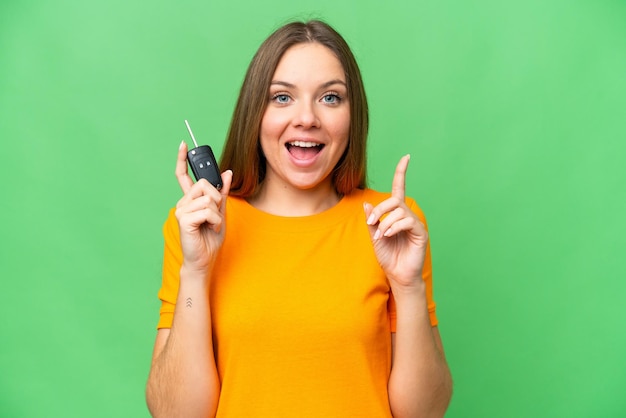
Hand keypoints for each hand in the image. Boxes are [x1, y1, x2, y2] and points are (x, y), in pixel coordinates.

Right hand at [174, 141, 232, 275]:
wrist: (204, 259)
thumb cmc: (210, 238)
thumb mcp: (221, 212)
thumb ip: (221, 193)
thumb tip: (227, 172)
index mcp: (190, 199)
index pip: (183, 175)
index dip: (182, 159)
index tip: (183, 143)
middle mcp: (183, 202)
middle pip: (203, 184)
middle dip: (216, 199)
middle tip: (215, 216)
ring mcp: (181, 210)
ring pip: (208, 198)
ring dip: (217, 214)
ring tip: (212, 226)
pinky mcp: (183, 219)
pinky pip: (207, 211)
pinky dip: (215, 221)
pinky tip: (210, 229)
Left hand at [363, 155, 427, 290]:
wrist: (397, 275)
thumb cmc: (388, 257)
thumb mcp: (374, 236)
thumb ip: (371, 220)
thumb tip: (366, 204)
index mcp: (396, 214)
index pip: (399, 188)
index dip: (401, 173)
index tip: (406, 157)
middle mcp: (407, 215)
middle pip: (394, 200)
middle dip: (379, 210)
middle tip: (371, 224)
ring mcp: (415, 223)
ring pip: (399, 210)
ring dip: (385, 222)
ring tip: (380, 235)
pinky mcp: (420, 233)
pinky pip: (407, 221)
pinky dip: (394, 226)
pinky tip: (387, 235)